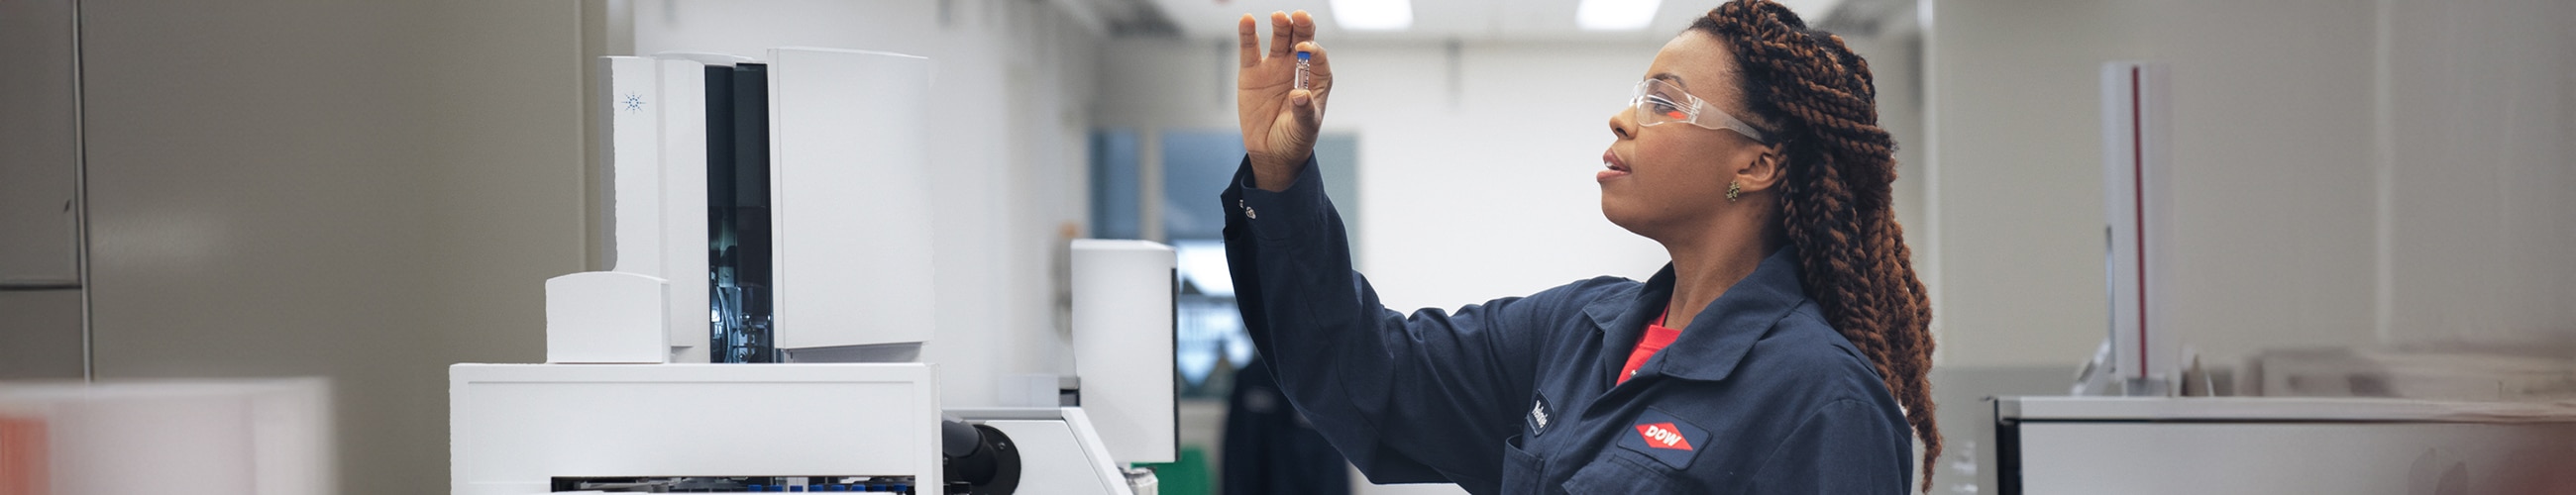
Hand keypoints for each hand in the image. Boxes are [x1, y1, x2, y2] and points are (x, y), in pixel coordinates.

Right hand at [1236, 10, 1331, 191]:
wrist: (1270, 152)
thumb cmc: (1295, 139)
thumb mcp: (1304, 129)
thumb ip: (1304, 112)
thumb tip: (1300, 95)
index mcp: (1316, 78)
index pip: (1318, 57)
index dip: (1313, 49)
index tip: (1305, 48)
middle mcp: (1297, 67)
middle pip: (1302, 39)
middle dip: (1302, 26)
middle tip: (1299, 16)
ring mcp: (1274, 67)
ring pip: (1280, 39)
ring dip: (1281, 26)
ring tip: (1279, 17)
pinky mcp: (1252, 71)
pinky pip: (1250, 49)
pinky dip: (1248, 34)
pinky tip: (1247, 20)